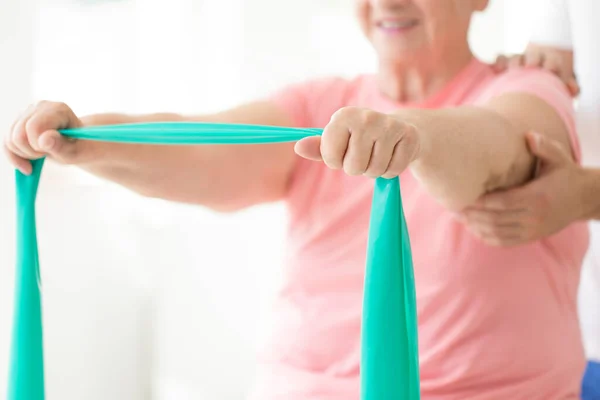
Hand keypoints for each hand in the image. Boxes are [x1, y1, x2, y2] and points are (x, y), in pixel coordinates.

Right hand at [4, 101, 86, 174]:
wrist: (79, 145)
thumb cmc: (80, 148)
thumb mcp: (77, 152)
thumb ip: (61, 146)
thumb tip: (44, 139)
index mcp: (58, 110)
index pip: (33, 127)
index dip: (38, 146)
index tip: (51, 152)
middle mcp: (41, 107)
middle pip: (18, 134)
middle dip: (31, 151)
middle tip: (47, 154)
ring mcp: (28, 113)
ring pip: (10, 139)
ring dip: (24, 154)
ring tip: (42, 154)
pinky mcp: (19, 122)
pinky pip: (6, 143)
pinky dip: (14, 157)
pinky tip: (27, 167)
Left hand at [294, 107, 419, 177]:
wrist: (399, 128)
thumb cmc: (360, 138)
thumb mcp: (337, 141)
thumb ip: (317, 147)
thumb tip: (298, 147)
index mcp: (343, 116)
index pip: (330, 157)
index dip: (337, 161)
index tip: (344, 151)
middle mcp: (366, 117)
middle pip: (353, 167)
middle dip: (357, 167)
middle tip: (364, 154)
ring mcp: (389, 125)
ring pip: (374, 170)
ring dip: (374, 169)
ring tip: (378, 154)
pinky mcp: (409, 136)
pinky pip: (393, 170)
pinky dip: (391, 169)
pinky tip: (392, 154)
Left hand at [459, 131, 585, 245]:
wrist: (584, 198)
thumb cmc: (565, 174)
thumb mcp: (558, 157)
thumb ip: (543, 147)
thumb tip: (528, 136)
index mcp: (537, 196)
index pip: (503, 202)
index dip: (481, 202)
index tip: (463, 196)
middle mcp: (534, 216)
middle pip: (495, 219)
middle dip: (472, 215)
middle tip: (453, 207)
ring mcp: (532, 230)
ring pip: (497, 233)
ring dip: (475, 226)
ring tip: (459, 216)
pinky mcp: (531, 237)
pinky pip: (503, 242)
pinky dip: (486, 237)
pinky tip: (473, 227)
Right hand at [493, 43, 578, 95]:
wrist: (534, 76)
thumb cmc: (548, 84)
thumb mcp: (560, 84)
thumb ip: (568, 86)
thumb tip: (573, 89)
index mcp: (549, 61)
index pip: (551, 59)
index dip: (551, 63)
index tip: (551, 70)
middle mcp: (533, 58)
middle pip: (532, 55)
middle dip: (532, 59)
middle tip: (531, 66)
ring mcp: (518, 60)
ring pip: (515, 57)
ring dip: (514, 62)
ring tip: (512, 71)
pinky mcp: (504, 64)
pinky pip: (500, 58)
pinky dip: (499, 62)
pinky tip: (496, 70)